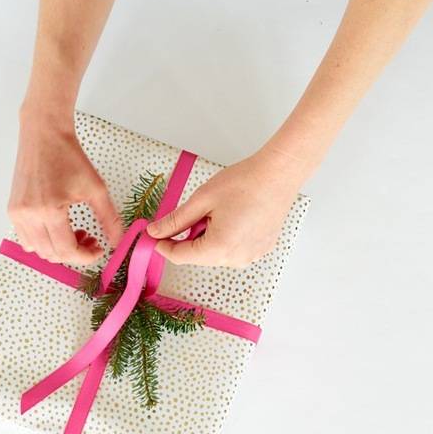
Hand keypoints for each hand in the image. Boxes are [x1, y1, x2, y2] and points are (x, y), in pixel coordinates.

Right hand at [7, 108, 122, 264]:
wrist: (44, 134)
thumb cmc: (69, 156)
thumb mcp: (96, 188)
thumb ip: (109, 219)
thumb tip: (117, 242)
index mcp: (49, 211)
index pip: (66, 251)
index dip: (85, 257)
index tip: (98, 249)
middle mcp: (28, 215)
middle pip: (52, 255)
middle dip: (74, 254)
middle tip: (90, 240)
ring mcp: (17, 214)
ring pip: (38, 250)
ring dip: (58, 249)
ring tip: (74, 232)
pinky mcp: (12, 210)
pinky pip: (27, 239)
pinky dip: (44, 240)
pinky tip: (58, 227)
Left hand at [147, 148, 302, 267]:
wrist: (278, 175)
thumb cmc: (244, 183)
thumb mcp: (201, 199)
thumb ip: (176, 220)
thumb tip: (156, 232)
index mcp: (218, 248)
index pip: (180, 257)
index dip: (164, 246)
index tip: (154, 236)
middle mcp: (236, 259)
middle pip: (198, 256)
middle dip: (190, 237)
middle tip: (197, 211)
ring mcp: (251, 256)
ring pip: (216, 253)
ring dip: (209, 237)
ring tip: (221, 211)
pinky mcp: (260, 250)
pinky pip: (233, 249)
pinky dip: (226, 237)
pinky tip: (234, 216)